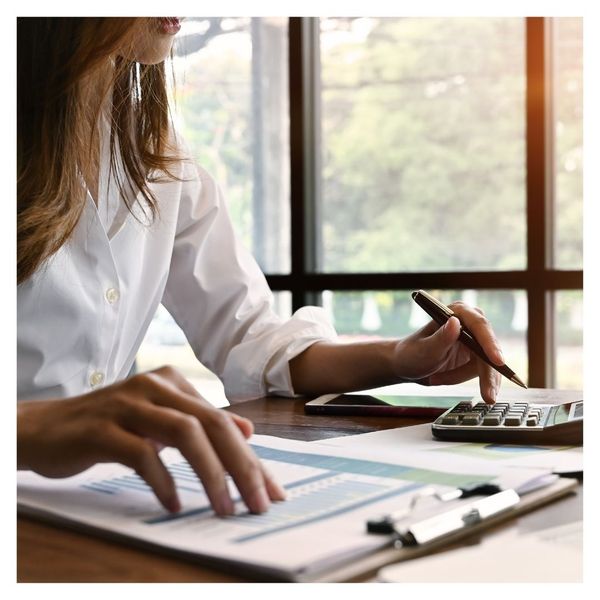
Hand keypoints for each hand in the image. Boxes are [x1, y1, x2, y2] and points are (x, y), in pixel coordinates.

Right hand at [17, 366, 285, 514]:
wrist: (45, 427)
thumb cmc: (108, 425)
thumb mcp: (159, 419)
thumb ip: (200, 422)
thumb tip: (246, 430)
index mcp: (172, 383)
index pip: (222, 421)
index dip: (251, 458)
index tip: (271, 491)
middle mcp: (154, 386)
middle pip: (212, 424)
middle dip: (242, 466)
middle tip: (258, 502)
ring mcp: (128, 404)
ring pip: (185, 433)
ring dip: (210, 474)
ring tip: (224, 507)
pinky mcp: (102, 428)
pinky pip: (142, 454)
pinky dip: (163, 481)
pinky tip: (174, 504)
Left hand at [393, 301, 503, 402]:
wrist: (406, 365)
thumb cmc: (411, 354)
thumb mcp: (424, 350)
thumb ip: (441, 338)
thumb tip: (455, 322)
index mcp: (457, 312)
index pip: (479, 326)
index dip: (490, 343)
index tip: (497, 361)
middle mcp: (469, 323)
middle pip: (488, 349)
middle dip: (486, 374)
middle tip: (488, 396)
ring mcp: (474, 339)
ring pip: (486, 364)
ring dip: (461, 376)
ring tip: (436, 379)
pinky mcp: (475, 355)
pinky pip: (480, 372)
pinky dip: (461, 378)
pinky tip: (442, 379)